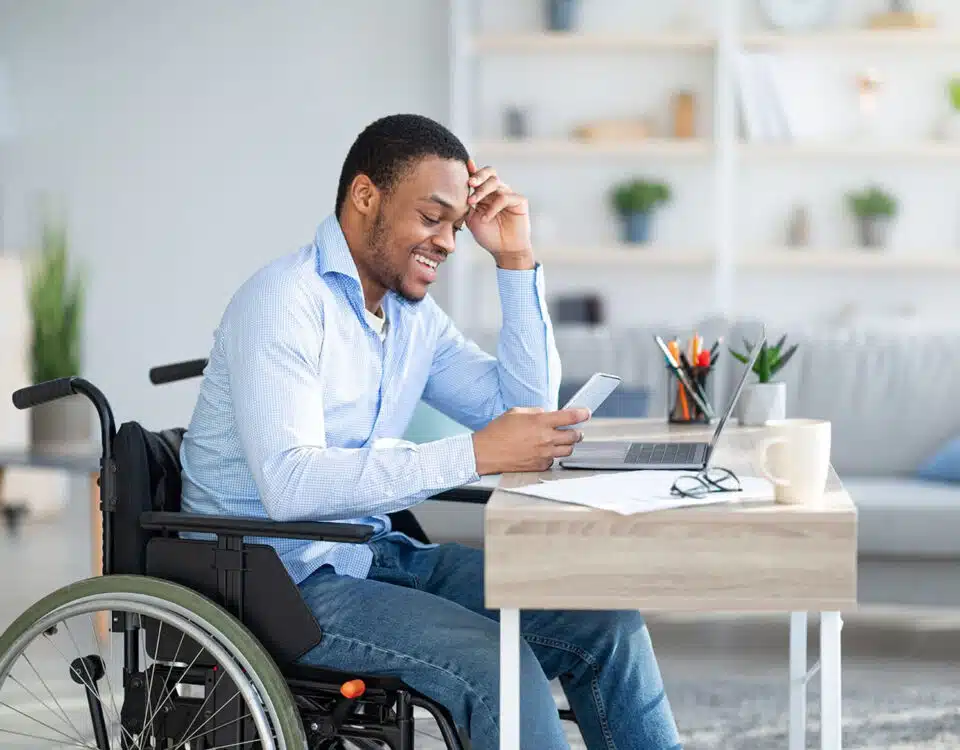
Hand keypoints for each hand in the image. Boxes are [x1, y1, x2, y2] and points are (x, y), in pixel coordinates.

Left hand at [464, 158, 533, 268]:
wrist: (504, 251)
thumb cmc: (488, 235)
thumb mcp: (471, 218)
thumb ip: (467, 203)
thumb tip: (459, 188)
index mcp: (486, 193)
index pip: (480, 176)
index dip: (473, 170)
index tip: (466, 165)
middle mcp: (498, 191)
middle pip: (490, 173)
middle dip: (478, 175)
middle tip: (469, 183)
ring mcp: (509, 194)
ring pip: (496, 183)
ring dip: (481, 191)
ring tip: (471, 202)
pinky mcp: (519, 201)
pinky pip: (504, 197)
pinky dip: (493, 207)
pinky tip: (486, 218)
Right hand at [471, 406, 589, 474]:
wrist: (486, 453)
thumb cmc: (498, 432)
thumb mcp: (516, 413)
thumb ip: (536, 412)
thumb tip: (548, 414)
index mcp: (540, 422)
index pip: (570, 417)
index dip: (582, 414)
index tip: (586, 413)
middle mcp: (545, 438)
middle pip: (574, 436)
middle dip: (577, 432)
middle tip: (575, 430)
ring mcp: (544, 454)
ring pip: (568, 450)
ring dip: (567, 445)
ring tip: (561, 441)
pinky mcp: (540, 466)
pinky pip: (554, 461)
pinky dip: (552, 456)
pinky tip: (544, 452)